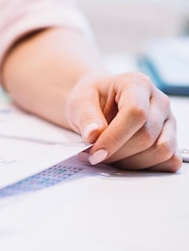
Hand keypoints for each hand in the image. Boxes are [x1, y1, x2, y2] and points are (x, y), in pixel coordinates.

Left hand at [66, 71, 181, 171]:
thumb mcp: (79, 100)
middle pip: (147, 135)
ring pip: (162, 150)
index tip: (96, 152)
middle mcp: (158, 101)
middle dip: (119, 152)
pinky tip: (126, 160)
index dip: (115, 137)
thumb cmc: (92, 98)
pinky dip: (147, 166)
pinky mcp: (171, 138)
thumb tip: (94, 134)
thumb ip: (86, 116)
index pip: (135, 113)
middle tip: (96, 156)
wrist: (99, 102)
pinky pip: (170, 160)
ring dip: (132, 162)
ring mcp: (168, 121)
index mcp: (137, 84)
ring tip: (110, 157)